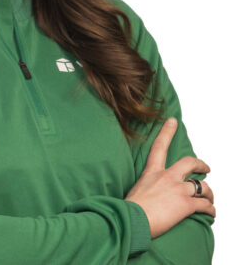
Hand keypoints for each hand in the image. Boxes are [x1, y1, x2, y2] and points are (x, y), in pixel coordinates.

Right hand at [125, 117, 215, 237]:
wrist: (132, 219)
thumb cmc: (130, 209)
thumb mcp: (136, 191)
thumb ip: (146, 189)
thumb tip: (148, 197)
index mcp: (152, 172)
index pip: (160, 146)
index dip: (167, 131)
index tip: (173, 121)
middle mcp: (167, 177)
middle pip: (189, 163)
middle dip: (200, 164)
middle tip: (206, 168)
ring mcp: (178, 189)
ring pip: (202, 186)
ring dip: (209, 193)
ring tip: (210, 199)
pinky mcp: (186, 204)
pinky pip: (205, 205)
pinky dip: (211, 209)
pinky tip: (211, 213)